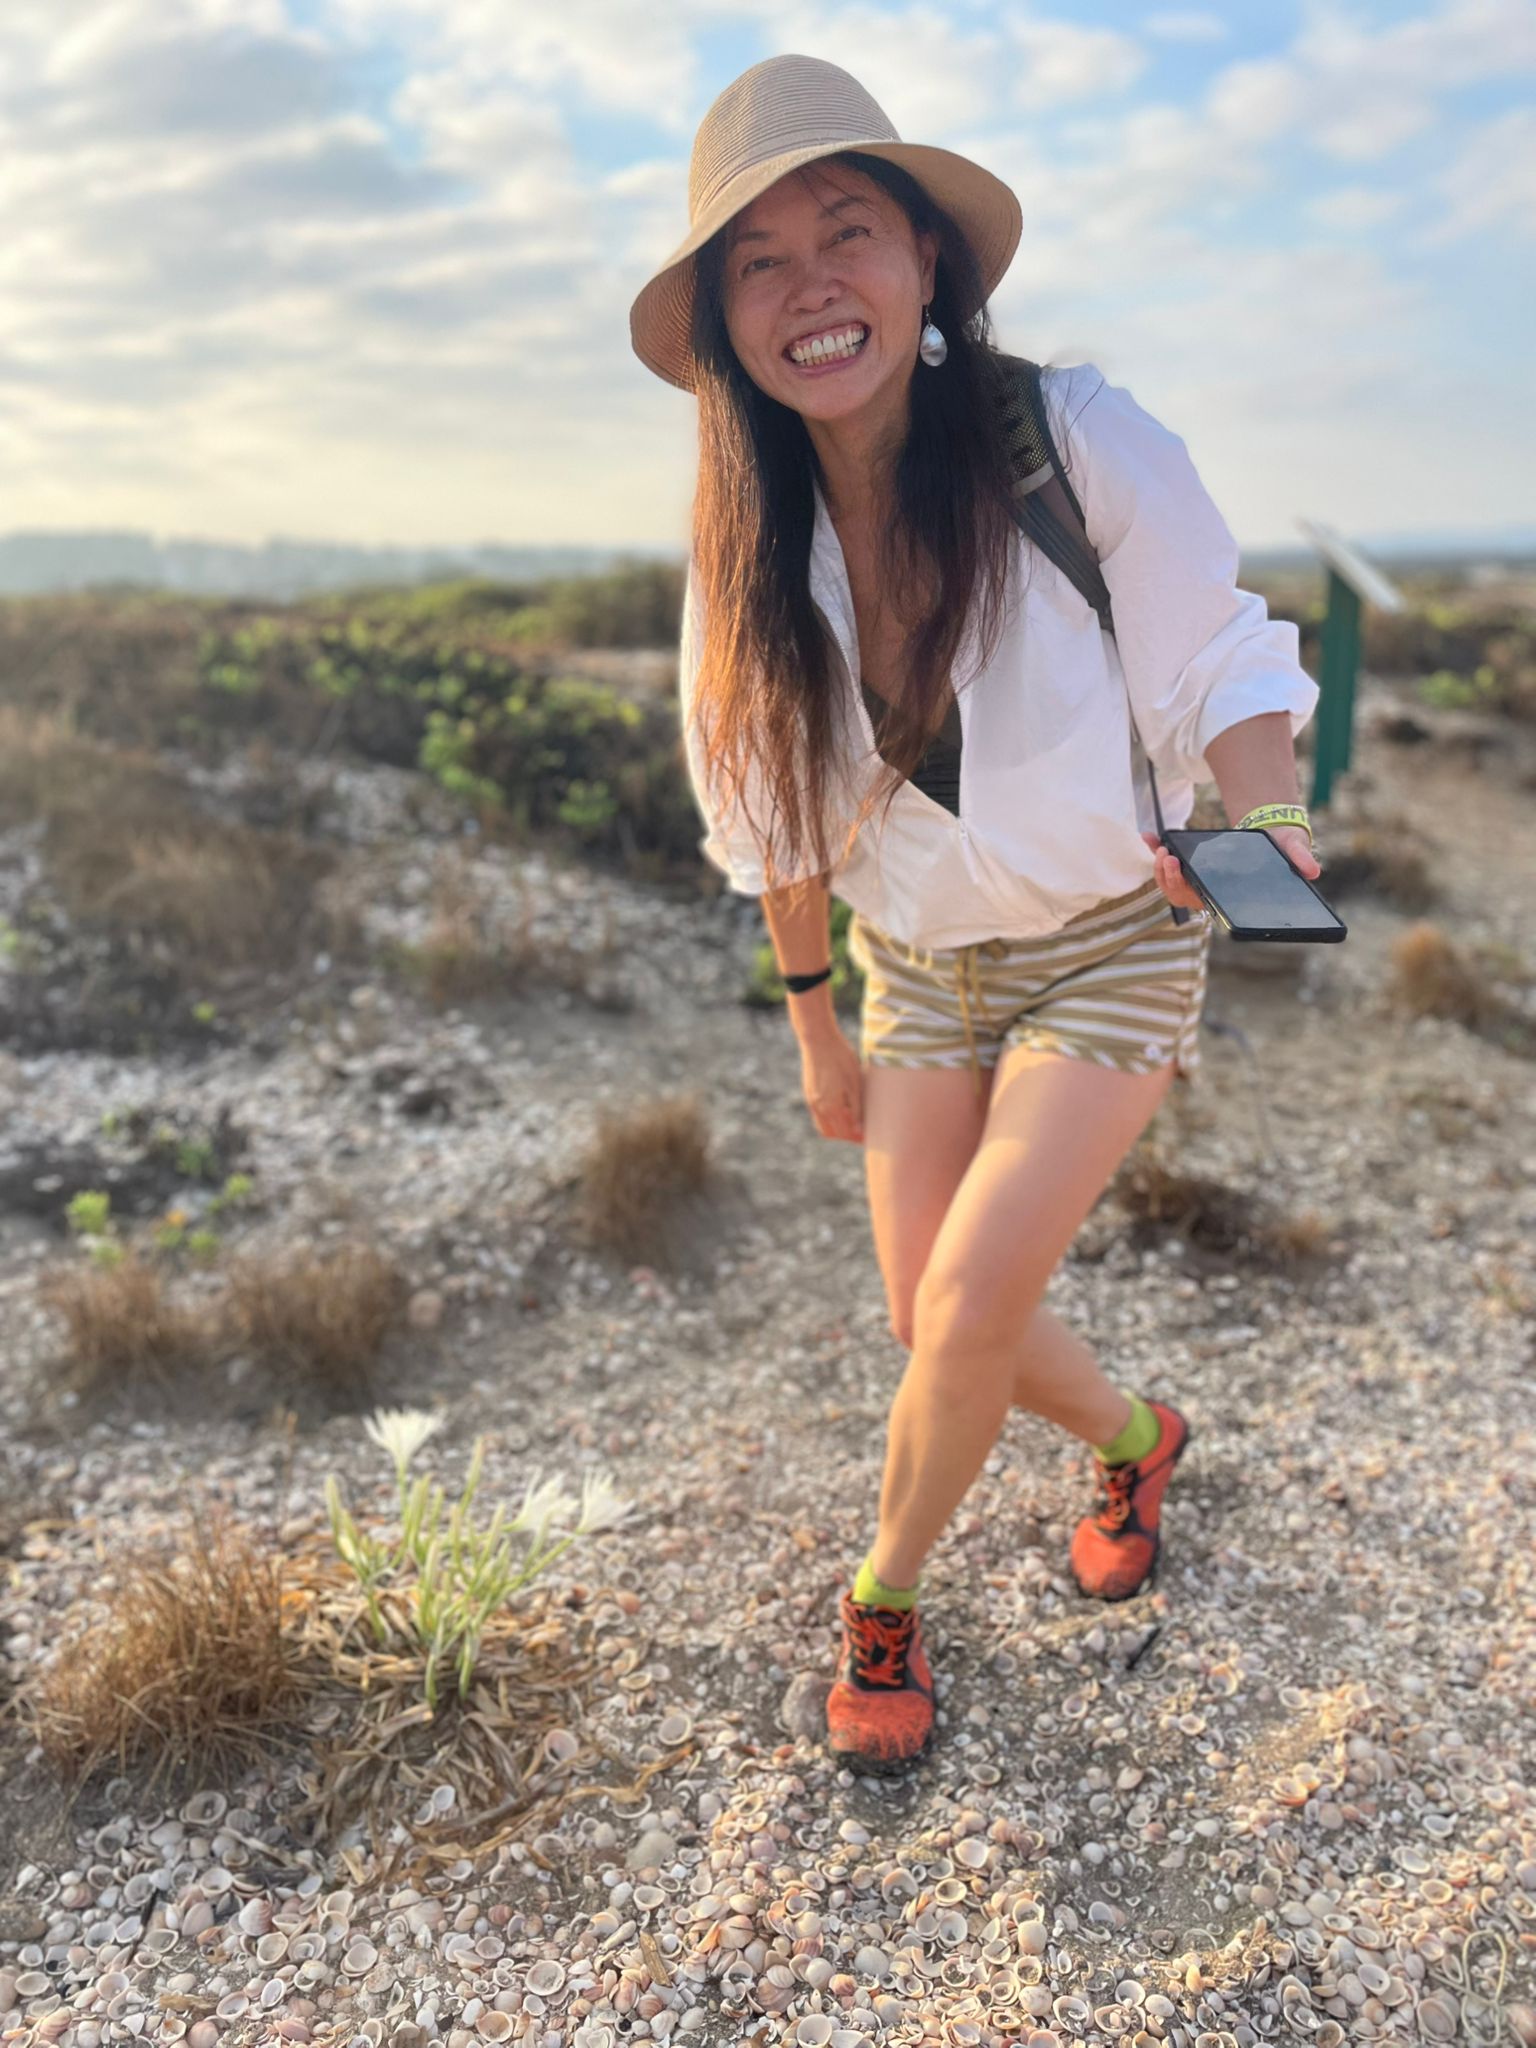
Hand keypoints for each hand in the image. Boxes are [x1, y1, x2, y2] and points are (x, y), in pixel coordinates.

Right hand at [797, 1024, 864, 1143]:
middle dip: (847, 1136)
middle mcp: (819, 1108)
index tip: (870, 1135)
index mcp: (832, 1107)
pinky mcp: (808, 1093)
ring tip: (852, 1121)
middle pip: (834, 1134)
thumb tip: (858, 1130)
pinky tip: (841, 1108)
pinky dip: (829, 1119)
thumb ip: (856, 1109)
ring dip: (837, 1129)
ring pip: (823, 1127)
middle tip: (862, 1131)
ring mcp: (811, 1101)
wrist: (818, 1039)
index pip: (846, 1134)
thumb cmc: (841, 1058)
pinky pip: (817, 1115)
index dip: (858, 1137)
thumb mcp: (854, 1083)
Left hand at [1142, 824, 1320, 914]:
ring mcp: (1198, 880)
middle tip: (1168, 856)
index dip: (1185, 888)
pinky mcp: (1191, 866)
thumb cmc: (1281, 850)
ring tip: (1161, 847)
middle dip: (1169, 876)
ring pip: (1171, 882)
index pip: (1203, 900)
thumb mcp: (1292, 847)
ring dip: (1161, 867)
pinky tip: (1149, 835)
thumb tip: (1313, 872)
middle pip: (1180, 894)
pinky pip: (1170, 862)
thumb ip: (1300, 858)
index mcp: (1228, 894)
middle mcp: (1211, 892)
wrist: (1272, 834)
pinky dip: (1157, 849)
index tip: (1179, 870)